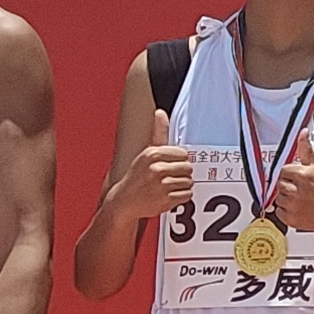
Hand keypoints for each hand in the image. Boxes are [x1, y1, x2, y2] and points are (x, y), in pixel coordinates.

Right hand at [125, 106, 196, 224]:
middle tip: (169, 177)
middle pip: (188, 167)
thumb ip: (158, 133)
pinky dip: (181, 196)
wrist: (123, 201)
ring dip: (182, 185)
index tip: (170, 165)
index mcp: (152, 154)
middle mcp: (156, 168)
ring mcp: (161, 185)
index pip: (183, 154)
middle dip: (182, 173)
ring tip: (168, 186)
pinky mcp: (165, 200)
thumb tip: (160, 112)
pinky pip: (187, 195)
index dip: (179, 161)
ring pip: (189, 182)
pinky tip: (170, 195)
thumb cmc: (137, 176)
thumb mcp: (146, 153)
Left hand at [270, 127, 313, 235]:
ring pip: (278, 198)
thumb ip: (306, 150)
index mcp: (303, 174)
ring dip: (286, 198)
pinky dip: (286, 212)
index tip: (297, 177)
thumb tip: (303, 134)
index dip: (290, 173)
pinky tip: (299, 208)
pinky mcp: (293, 219)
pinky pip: (279, 213)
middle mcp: (297, 190)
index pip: (283, 170)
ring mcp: (294, 206)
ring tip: (302, 198)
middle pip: (279, 183)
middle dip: (288, 185)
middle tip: (301, 188)